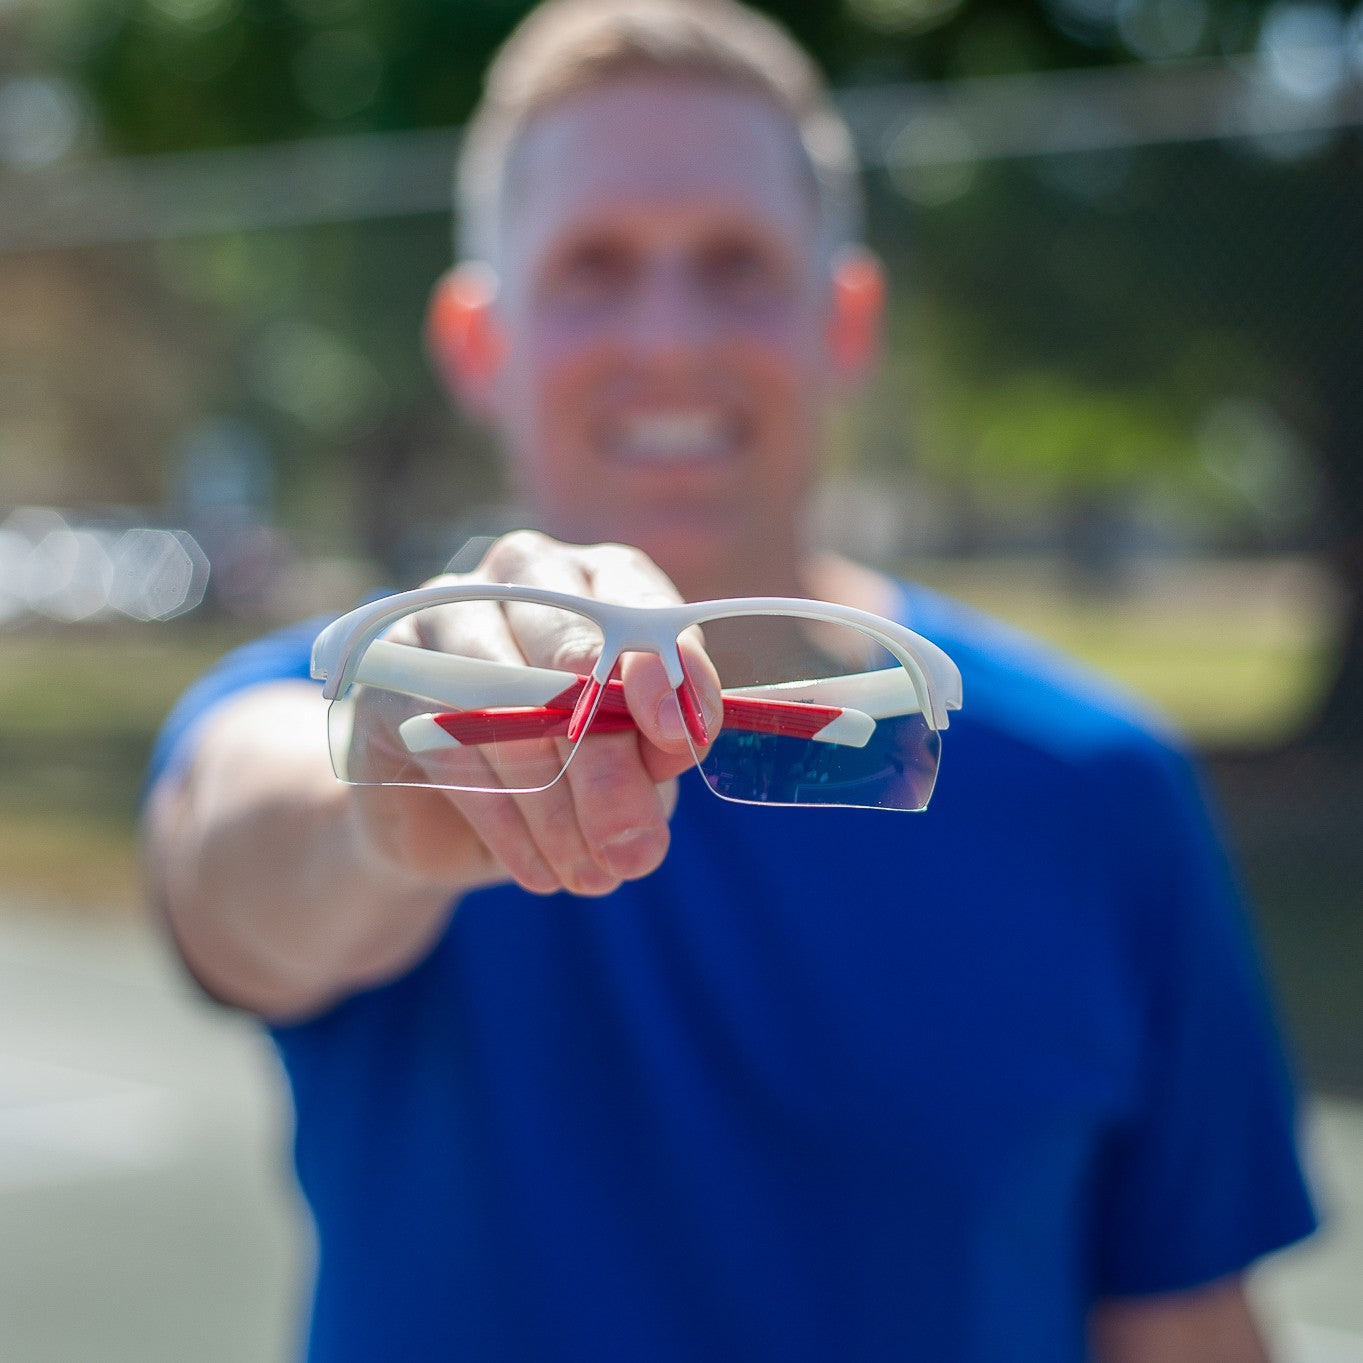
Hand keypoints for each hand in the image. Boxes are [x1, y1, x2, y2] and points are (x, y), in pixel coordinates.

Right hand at [346, 531, 720, 898]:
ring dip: (557, 805)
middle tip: (638, 850)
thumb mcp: (628, 764)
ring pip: (508, 702)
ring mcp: (446, 612)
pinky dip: (505, 820)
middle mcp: (523, 575)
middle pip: (572, 652)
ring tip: (592, 875)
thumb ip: (658, 744)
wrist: (442, 817)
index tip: (678, 739)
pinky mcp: (388, 667)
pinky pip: (450, 743)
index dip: (667, 669)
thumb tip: (678, 743)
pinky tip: (539, 871)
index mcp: (599, 580)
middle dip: (608, 760)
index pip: (639, 604)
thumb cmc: (562, 772)